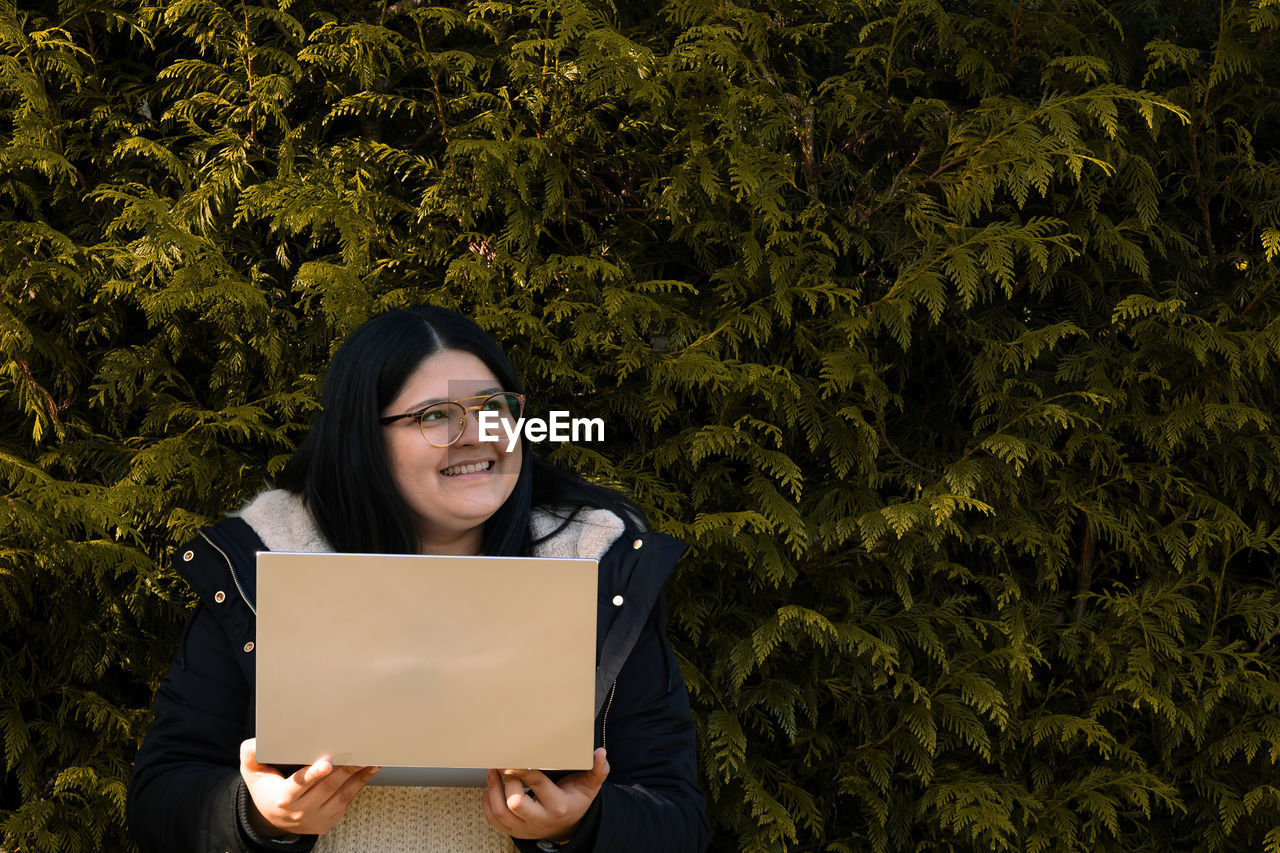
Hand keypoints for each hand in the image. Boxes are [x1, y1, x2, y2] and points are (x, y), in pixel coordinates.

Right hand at [239, 738, 379, 836]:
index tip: (327, 764)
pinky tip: (367, 771)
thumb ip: (251, 755)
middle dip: (346, 768)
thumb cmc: (266, 788)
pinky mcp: (328, 822)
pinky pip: (347, 802)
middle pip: (327, 787)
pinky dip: (358, 785)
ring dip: (358, 776)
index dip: (314, 774)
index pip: (300, 784)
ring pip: (341, 795)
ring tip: (371, 760)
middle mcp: (300, 812)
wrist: (272, 819)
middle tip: (360, 752)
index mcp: (283, 798)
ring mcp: (316, 819)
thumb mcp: (253, 772)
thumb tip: (256, 742)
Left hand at [481, 748, 608, 841]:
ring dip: (492, 789)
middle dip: (505, 782)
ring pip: (500, 812)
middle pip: (515, 803)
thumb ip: (598, 770)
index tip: (511, 760)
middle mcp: (540, 819)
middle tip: (500, 763)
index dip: (522, 772)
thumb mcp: (590, 786)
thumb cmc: (576, 799)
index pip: (538, 786)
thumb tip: (600, 753)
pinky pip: (494, 820)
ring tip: (491, 770)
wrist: (569, 824)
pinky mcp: (515, 831)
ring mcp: (525, 828)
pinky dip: (488, 803)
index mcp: (558, 805)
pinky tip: (491, 787)